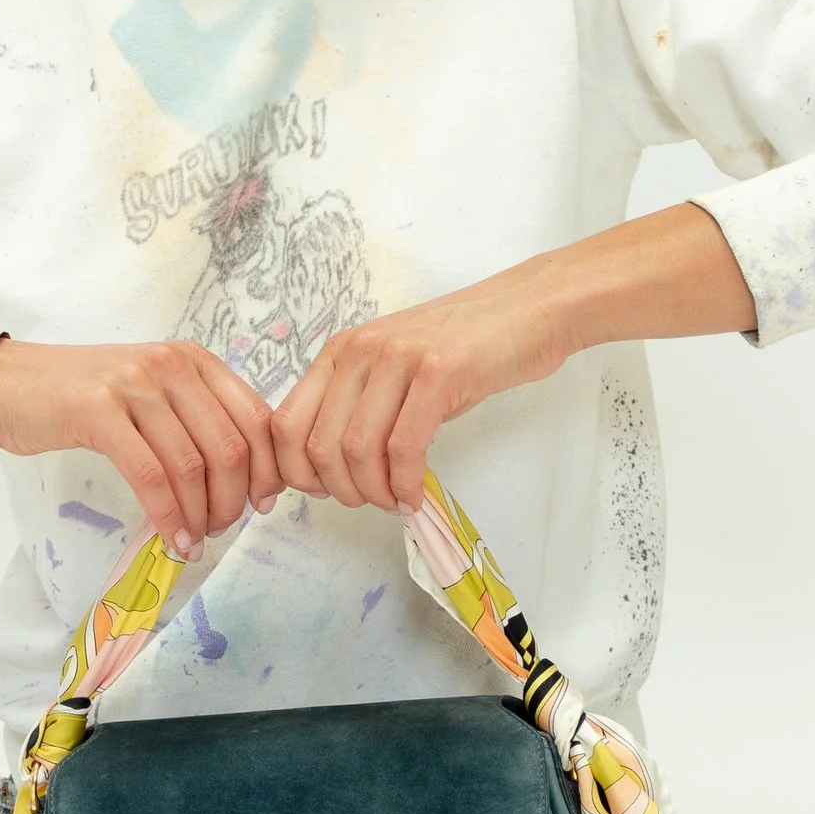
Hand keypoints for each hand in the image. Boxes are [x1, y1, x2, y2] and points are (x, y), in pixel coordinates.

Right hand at [0, 338, 283, 555]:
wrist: (9, 382)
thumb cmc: (83, 396)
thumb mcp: (151, 394)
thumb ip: (195, 421)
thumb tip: (245, 479)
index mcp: (193, 359)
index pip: (255, 418)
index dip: (267, 469)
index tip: (262, 504)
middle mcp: (171, 365)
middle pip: (229, 446)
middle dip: (233, 500)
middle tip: (220, 530)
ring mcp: (134, 385)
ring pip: (191, 464)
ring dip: (199, 515)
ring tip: (193, 540)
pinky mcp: (99, 411)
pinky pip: (149, 475)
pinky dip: (167, 515)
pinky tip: (170, 537)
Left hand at [269, 268, 563, 514]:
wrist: (528, 310)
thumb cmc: (466, 346)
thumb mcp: (397, 369)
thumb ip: (363, 406)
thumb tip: (334, 469)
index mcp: (341, 351)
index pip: (286, 423)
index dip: (294, 472)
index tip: (319, 496)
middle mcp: (361, 350)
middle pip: (319, 445)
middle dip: (340, 490)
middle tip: (368, 503)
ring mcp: (398, 358)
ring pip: (358, 449)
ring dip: (374, 492)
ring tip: (395, 501)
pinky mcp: (439, 373)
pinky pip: (404, 447)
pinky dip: (405, 484)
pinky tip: (415, 495)